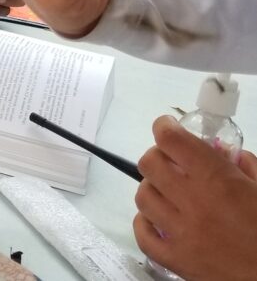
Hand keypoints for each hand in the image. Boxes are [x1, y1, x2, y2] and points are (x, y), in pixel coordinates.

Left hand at [134, 116, 256, 280]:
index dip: (165, 127)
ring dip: (152, 190)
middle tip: (170, 164)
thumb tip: (228, 153)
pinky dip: (145, 224)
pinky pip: (143, 236)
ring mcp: (182, 233)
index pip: (170, 139)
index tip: (168, 128)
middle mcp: (193, 202)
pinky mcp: (177, 261)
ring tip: (167, 193)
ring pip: (143, 197)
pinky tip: (158, 221)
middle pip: (149, 164)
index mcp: (216, 179)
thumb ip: (247, 167)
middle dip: (157, 157)